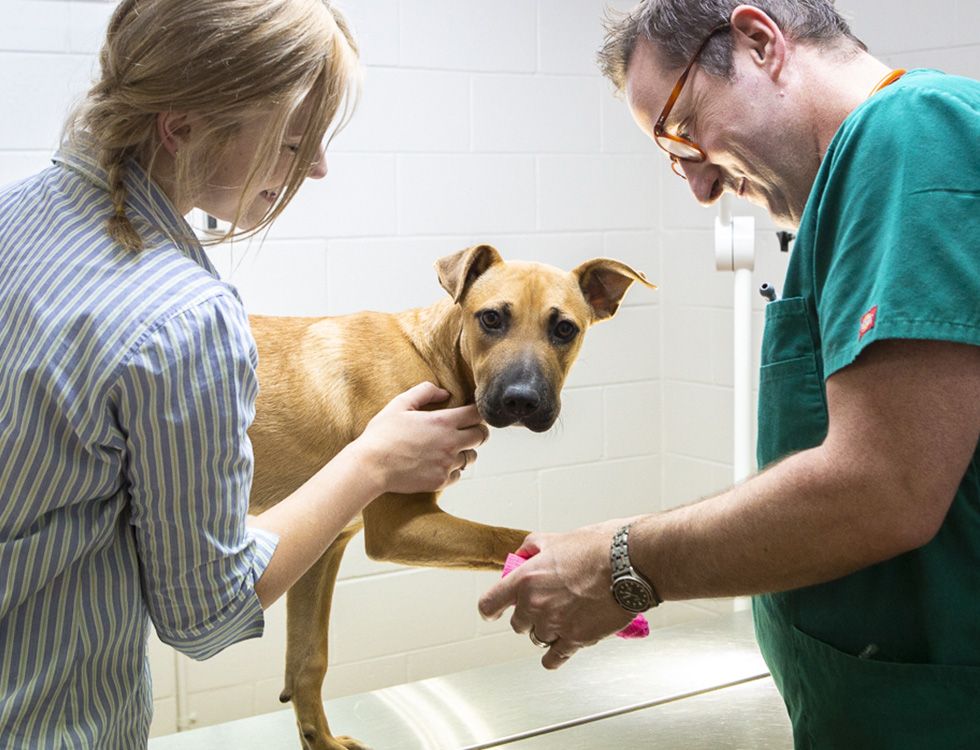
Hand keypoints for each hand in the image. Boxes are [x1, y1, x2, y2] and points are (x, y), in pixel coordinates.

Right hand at [355, 382, 488, 494]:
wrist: (370, 466)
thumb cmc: (382, 434)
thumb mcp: (399, 404)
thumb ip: (424, 392)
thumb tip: (445, 393)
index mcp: (443, 422)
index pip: (477, 414)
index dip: (477, 412)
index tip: (472, 413)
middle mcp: (450, 443)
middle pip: (481, 436)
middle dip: (477, 432)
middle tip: (466, 431)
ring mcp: (447, 464)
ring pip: (471, 457)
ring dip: (464, 452)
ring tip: (449, 450)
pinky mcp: (440, 481)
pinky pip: (458, 475)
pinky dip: (452, 470)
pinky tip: (438, 465)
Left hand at [478, 518, 637, 668]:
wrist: (629, 563)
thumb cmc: (598, 548)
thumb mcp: (556, 538)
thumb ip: (532, 547)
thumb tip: (522, 554)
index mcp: (525, 580)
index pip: (490, 604)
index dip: (491, 609)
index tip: (494, 612)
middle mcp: (535, 605)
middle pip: (518, 624)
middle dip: (528, 616)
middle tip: (543, 606)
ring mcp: (555, 624)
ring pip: (537, 639)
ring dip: (545, 632)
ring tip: (559, 619)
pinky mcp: (576, 639)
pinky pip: (554, 658)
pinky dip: (554, 655)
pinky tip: (558, 648)